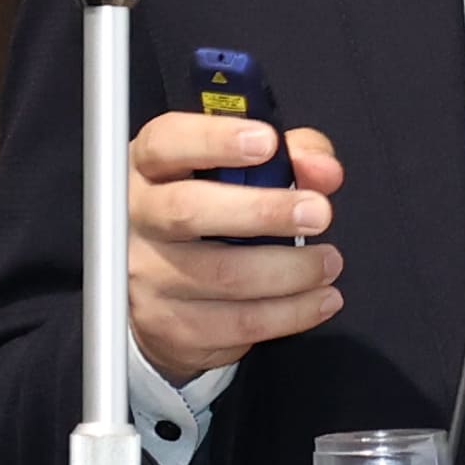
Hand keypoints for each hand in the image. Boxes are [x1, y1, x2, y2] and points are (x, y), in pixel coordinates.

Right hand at [126, 116, 345, 381]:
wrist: (164, 294)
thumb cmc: (213, 216)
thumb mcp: (245, 171)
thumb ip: (290, 157)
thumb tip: (323, 170)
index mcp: (150, 167)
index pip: (166, 143)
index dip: (214, 139)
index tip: (267, 141)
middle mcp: (137, 218)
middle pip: (188, 211)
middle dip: (263, 211)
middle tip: (318, 212)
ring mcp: (147, 276)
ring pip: (223, 275)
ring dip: (291, 270)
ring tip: (327, 261)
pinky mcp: (170, 325)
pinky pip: (237, 322)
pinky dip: (291, 312)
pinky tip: (319, 299)